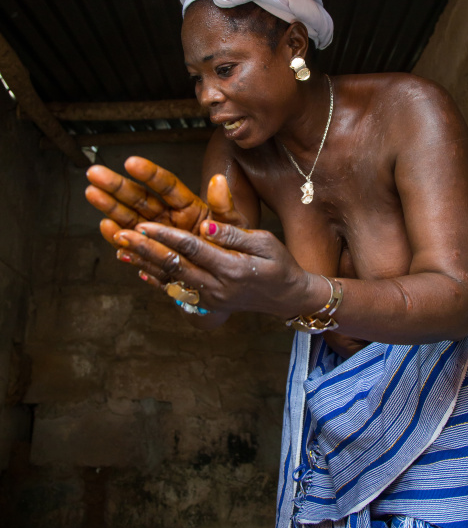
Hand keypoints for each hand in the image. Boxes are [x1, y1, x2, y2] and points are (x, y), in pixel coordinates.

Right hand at [85, 157, 248, 280]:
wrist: (227, 278)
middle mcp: (167, 217)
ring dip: (110, 207)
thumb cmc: (231, 247)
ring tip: (91, 193)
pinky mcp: (150, 254)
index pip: (166, 185)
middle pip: (140, 198)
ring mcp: (156, 235)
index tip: (131, 162)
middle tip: (94, 173)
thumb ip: (224, 206)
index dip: (148, 174)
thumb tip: (219, 181)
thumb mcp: (232, 226)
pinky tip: (106, 227)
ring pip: (130, 218)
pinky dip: (119, 238)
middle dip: (117, 186)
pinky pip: (132, 246)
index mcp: (187, 205)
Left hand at [113, 219, 328, 318]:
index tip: (144, 224)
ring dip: (144, 264)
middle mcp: (218, 288)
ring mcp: (210, 299)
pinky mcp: (205, 303)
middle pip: (175, 267)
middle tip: (122, 234)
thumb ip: (233, 234)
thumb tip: (205, 224)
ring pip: (170, 280)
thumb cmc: (279, 263)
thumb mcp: (265, 242)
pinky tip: (135, 266)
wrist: (286, 297)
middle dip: (146, 250)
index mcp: (233, 268)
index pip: (194, 249)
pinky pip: (175, 291)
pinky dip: (153, 278)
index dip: (167, 236)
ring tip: (121, 247)